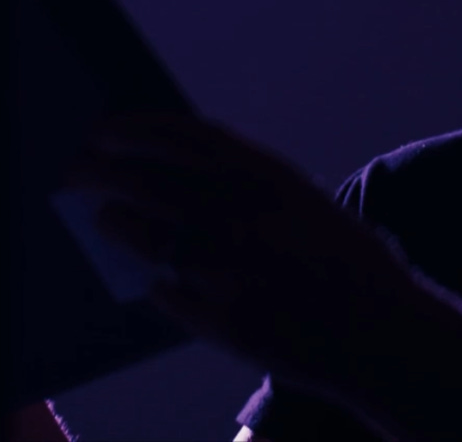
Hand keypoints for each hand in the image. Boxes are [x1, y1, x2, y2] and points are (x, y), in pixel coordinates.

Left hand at [64, 113, 427, 401]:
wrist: (383, 333)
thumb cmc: (344, 263)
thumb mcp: (300, 203)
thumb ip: (244, 185)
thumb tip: (174, 171)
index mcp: (267, 178)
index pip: (183, 138)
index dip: (136, 128)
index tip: (106, 127)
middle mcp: (243, 217)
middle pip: (149, 181)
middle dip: (103, 171)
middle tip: (78, 168)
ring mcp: (229, 270)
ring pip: (147, 236)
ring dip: (117, 222)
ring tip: (106, 216)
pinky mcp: (223, 320)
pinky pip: (168, 294)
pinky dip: (156, 282)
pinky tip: (152, 277)